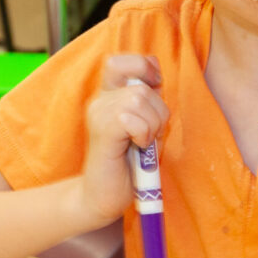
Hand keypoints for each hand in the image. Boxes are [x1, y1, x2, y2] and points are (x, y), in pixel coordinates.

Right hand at [78, 54, 168, 223]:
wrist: (106, 196)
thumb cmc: (131, 163)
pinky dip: (143, 134)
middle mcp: (100, 100)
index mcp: (111, 96)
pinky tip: (137, 147)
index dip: (146, 68)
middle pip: (142, 85)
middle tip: (150, 133)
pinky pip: (131, 118)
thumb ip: (150, 101)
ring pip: (140, 99)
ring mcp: (98, 114)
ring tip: (143, 143)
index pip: (125, 62)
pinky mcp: (101, 131)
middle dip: (159, 111)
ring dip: (153, 125)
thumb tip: (157, 78)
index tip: (155, 91)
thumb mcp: (147, 125)